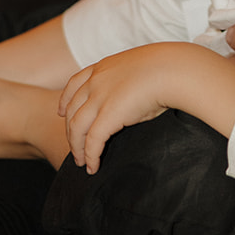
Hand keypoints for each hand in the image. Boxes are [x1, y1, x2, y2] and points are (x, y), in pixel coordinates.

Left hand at [58, 45, 180, 173]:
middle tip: (73, 146)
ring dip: (76, 148)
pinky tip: (93, 167)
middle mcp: (96, 81)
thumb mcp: (139, 68)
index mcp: (103, 67)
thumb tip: (135, 92)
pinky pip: (92, 142)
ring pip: (76, 128)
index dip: (64, 100)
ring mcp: (99, 98)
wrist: (174, 70)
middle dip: (69, 130)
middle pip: (71, 109)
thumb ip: (128, 80)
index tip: (60, 111)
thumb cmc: (167, 68)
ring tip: (81, 162)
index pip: (74, 84)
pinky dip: (90, 156)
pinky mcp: (108, 116)